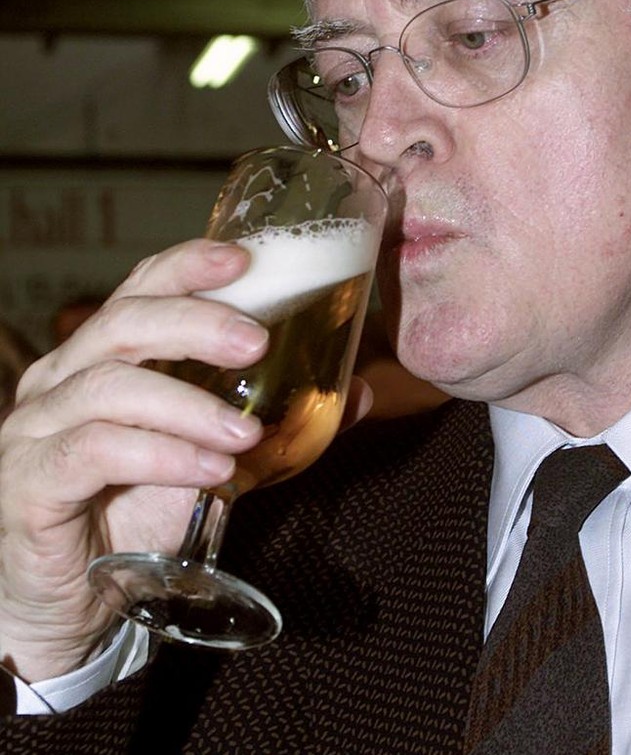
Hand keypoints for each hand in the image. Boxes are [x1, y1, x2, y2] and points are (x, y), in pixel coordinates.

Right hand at [0, 239, 268, 683]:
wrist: (73, 613)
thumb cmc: (135, 518)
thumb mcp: (212, 458)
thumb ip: (275, 422)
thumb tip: (358, 393)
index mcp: (98, 359)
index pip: (139, 290)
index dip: (186, 266)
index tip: (242, 258)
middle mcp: (58, 381)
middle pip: (122, 324)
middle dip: (195, 324)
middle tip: (257, 343)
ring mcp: (34, 430)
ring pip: (109, 388)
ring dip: (188, 403)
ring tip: (247, 431)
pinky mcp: (28, 484)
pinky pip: (93, 451)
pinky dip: (160, 454)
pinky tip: (209, 469)